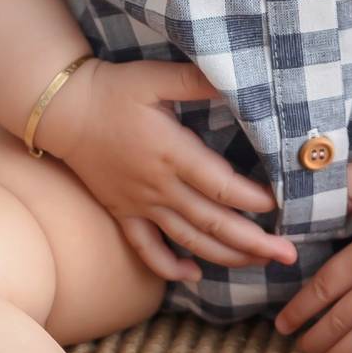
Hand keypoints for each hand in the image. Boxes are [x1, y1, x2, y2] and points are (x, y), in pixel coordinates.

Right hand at [50, 56, 297, 281]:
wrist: (63, 110)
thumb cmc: (114, 89)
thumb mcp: (157, 76)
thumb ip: (198, 80)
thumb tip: (239, 80)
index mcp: (172, 152)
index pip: (221, 185)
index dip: (253, 199)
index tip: (281, 205)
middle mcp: (159, 186)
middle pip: (213, 223)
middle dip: (254, 242)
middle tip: (288, 255)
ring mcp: (140, 204)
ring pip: (188, 241)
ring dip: (226, 258)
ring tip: (260, 264)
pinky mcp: (122, 213)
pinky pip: (146, 249)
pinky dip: (169, 267)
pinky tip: (193, 276)